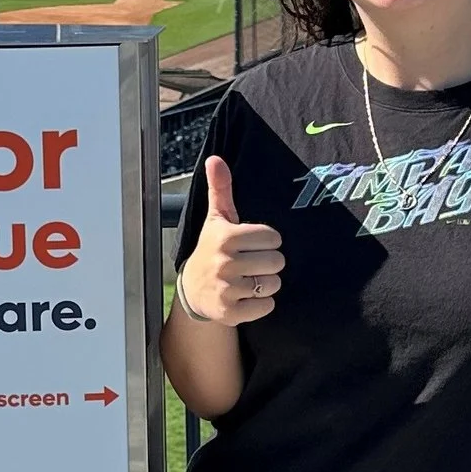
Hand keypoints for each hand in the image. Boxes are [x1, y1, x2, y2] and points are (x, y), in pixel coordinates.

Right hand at [179, 154, 285, 325]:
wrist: (193, 290)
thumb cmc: (212, 249)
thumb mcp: (216, 218)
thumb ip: (220, 188)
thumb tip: (215, 159)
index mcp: (226, 237)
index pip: (273, 238)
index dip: (267, 242)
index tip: (252, 245)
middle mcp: (224, 263)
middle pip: (277, 261)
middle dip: (268, 263)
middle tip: (252, 264)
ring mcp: (227, 289)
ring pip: (273, 284)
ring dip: (266, 284)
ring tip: (249, 280)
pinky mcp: (230, 312)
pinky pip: (267, 307)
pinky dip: (261, 304)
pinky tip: (246, 297)